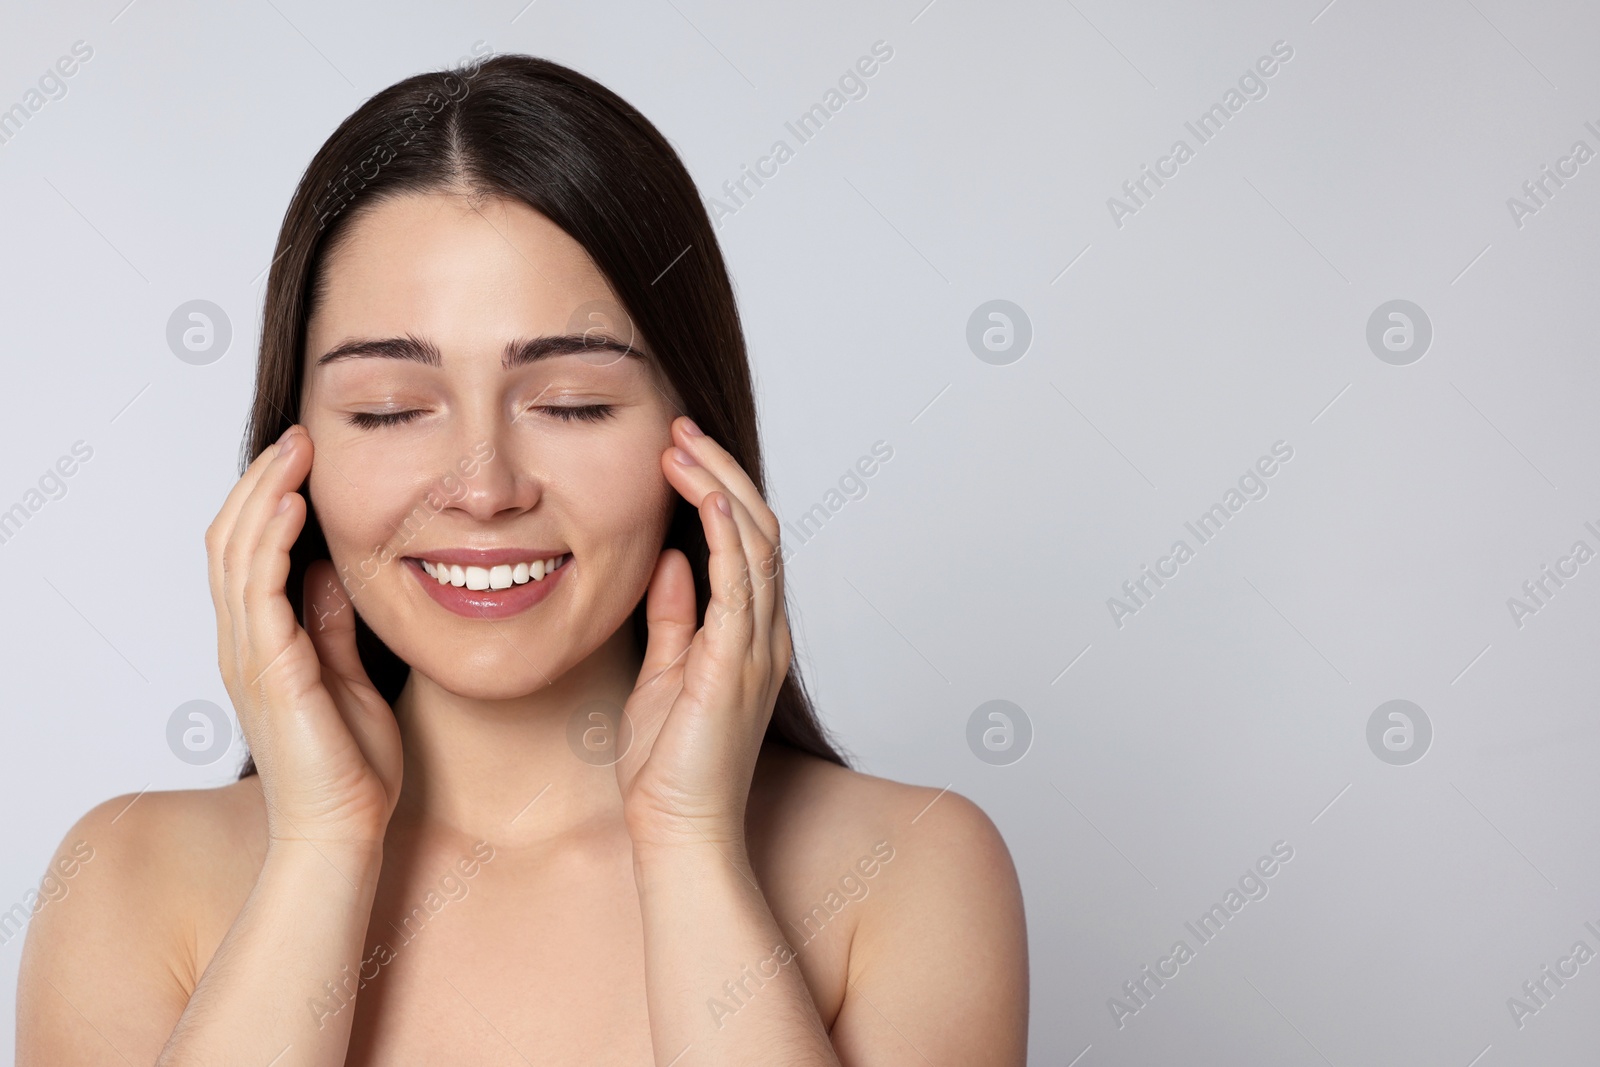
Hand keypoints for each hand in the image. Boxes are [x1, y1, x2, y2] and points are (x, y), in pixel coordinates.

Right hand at [206, 426, 401, 848]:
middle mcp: (245, 646)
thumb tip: (325, 572)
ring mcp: (250, 658)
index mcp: (262, 646)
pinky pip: (258, 591)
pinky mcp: (270, 671)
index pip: (248, 555)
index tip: (302, 460)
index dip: (266, 502)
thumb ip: (330, 628)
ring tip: (292, 450)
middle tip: (296, 437)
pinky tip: (290, 504)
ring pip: (236, 555)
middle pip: (231, 543)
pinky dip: (269, 542)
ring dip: (262, 495)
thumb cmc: (350, 769)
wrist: (344, 832)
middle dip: (261, 482)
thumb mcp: (347, 679)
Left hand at [613, 416, 790, 850]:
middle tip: (678, 429)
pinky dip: (726, 531)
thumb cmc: (669, 766)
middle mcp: (765, 632)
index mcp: (750, 633)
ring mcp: (758, 646)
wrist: (679, 830)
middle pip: (761, 526)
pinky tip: (702, 495)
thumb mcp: (663, 672)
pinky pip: (742, 580)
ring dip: (720, 484)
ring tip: (680, 445)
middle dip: (720, 470)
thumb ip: (674, 615)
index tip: (676, 451)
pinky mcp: (737, 662)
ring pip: (759, 541)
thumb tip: (672, 557)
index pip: (748, 540)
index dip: (717, 488)